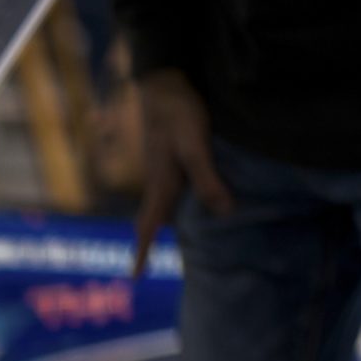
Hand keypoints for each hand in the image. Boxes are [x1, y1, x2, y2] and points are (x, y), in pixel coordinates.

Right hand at [133, 70, 232, 274]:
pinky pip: (167, 190)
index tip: (135, 277)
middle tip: (145, 261)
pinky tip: (184, 199)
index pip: (147, 226)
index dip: (142, 252)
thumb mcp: (196, 147)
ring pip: (159, 204)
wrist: (163, 83)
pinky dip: (171, 202)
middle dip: (147, 240)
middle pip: (150, 219)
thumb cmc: (179, 113)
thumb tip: (225, 212)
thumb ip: (209, 180)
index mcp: (160, 184)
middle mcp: (157, 181)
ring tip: (168, 236)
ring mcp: (161, 169)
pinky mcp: (168, 157)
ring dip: (159, 222)